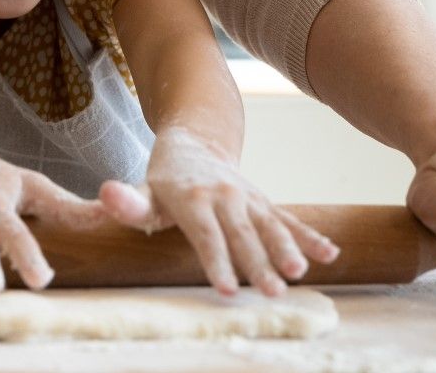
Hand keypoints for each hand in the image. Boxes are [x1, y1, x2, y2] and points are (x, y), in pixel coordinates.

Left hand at [99, 128, 338, 296]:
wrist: (195, 142)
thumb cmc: (164, 179)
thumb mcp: (142, 189)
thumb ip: (128, 201)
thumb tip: (105, 194)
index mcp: (192, 198)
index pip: (206, 235)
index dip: (217, 260)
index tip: (228, 288)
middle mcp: (224, 197)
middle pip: (243, 235)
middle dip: (259, 263)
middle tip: (272, 292)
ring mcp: (248, 198)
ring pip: (271, 225)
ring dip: (288, 249)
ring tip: (299, 274)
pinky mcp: (264, 202)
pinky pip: (289, 219)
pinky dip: (309, 236)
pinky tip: (329, 255)